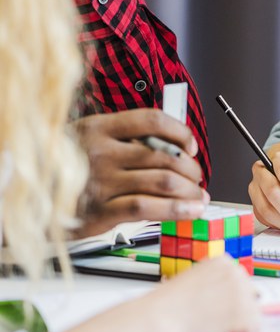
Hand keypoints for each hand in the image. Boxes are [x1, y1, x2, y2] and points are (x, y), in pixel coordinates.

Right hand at [57, 256, 259, 331]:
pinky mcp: (245, 314)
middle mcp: (236, 273)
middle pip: (250, 295)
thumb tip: (227, 298)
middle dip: (236, 310)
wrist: (157, 319)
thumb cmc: (166, 304)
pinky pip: (254, 328)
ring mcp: (243, 293)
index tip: (211, 306)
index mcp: (222, 262)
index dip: (227, 298)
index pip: (239, 281)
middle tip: (212, 320)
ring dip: (238, 324)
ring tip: (212, 327)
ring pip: (253, 313)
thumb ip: (213, 284)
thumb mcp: (192, 281)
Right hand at [71, 109, 207, 237]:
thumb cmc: (64, 171)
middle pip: (165, 155)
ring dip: (190, 190)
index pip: (151, 120)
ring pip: (163, 181)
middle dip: (191, 169)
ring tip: (198, 196)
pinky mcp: (101, 211)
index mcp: (99, 129)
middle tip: (197, 178)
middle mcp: (102, 153)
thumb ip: (123, 141)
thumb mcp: (86, 142)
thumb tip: (172, 148)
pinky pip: (148, 207)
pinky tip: (191, 211)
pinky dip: (177, 209)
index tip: (192, 146)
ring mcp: (102, 182)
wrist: (28, 201)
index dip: (180, 132)